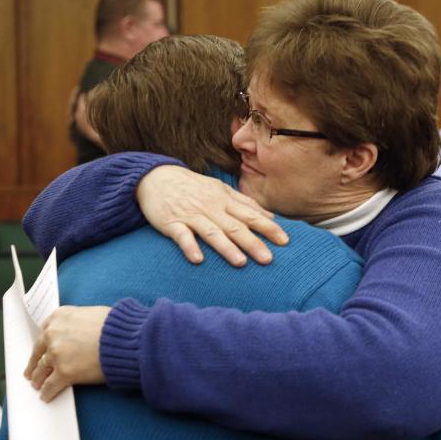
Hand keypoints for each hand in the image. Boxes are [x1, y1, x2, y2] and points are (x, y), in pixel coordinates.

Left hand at [24, 306, 110, 401]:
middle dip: (35, 362)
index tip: (42, 350)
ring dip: (38, 379)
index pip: (44, 331)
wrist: (127, 340)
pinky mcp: (64, 373)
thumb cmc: (117, 327)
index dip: (44, 343)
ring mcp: (57, 354)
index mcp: (60, 317)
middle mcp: (54, 334)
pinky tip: (46, 396)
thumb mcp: (93, 314)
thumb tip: (80, 332)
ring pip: (41, 370)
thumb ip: (78, 322)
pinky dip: (47, 392)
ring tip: (38, 385)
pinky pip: (50, 386)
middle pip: (38, 351)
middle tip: (32, 371)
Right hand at [136, 166, 288, 266]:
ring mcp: (191, 215)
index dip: (268, 228)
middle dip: (252, 243)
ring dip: (226, 247)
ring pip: (211, 232)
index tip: (285, 241)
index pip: (251, 215)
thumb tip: (271, 217)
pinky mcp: (171, 223)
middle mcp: (210, 208)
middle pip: (235, 226)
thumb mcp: (221, 190)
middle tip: (268, 259)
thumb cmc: (193, 187)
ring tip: (240, 262)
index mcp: (224, 200)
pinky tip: (198, 259)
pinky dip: (189, 247)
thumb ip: (245, 203)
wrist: (155, 177)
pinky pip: (182, 236)